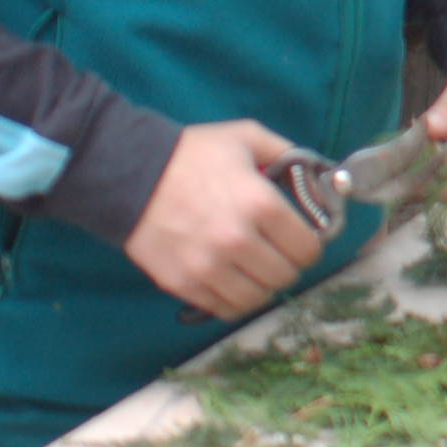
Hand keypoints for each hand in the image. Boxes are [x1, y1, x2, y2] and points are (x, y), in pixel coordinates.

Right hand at [123, 119, 325, 320]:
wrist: (130, 174)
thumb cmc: (192, 154)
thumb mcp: (245, 137)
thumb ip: (287, 153)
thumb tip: (316, 178)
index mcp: (260, 205)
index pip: (307, 248)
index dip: (310, 244)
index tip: (302, 239)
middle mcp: (238, 242)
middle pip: (286, 276)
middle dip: (288, 264)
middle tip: (278, 252)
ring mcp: (209, 268)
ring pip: (257, 298)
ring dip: (262, 285)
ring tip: (255, 268)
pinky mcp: (184, 285)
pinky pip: (225, 309)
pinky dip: (235, 299)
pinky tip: (232, 280)